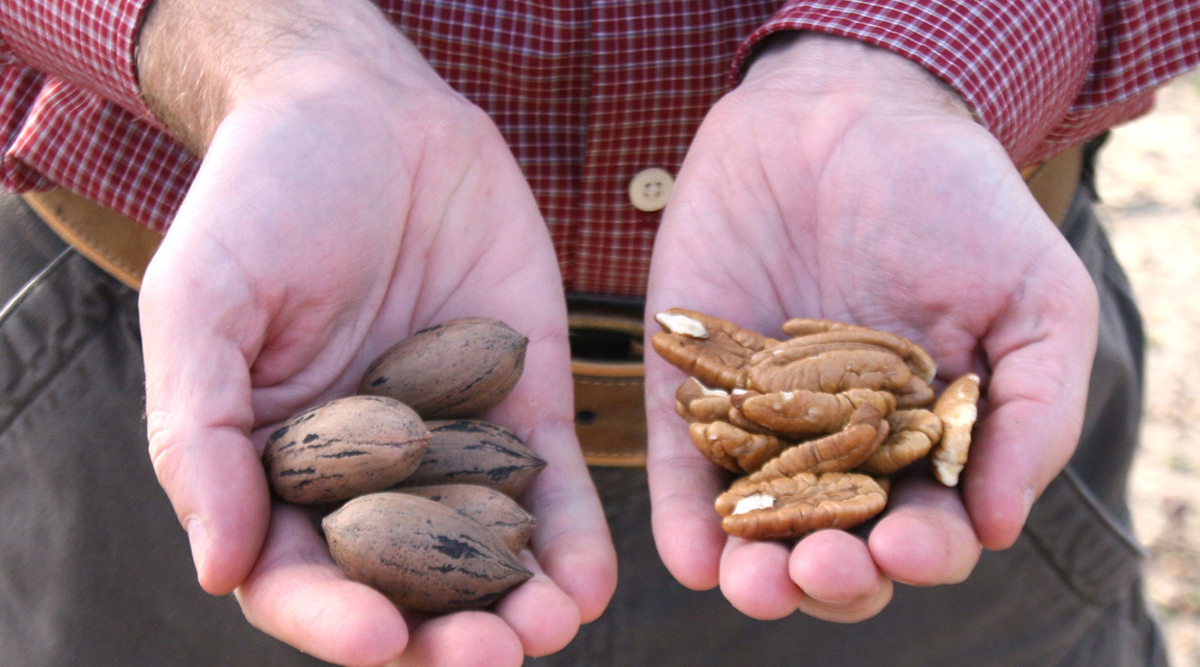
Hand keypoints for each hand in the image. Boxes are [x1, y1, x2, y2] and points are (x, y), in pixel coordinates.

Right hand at [136, 2, 614, 663]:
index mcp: (278, 467)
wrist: (366, 113)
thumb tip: (219, 567)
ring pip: (484, 550)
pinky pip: (552, 486)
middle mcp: (368, 474)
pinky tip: (590, 580)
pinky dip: (571, 537)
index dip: (332, 618)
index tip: (379, 641)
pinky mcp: (524, 406)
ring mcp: (452, 444)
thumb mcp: (204, 304)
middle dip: (444, 631)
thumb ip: (202, 432)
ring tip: (549, 624)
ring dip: (517, 601)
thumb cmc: (260, 200)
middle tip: (489, 655)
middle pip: (403, 583)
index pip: (298, 576)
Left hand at [644, 34, 1097, 622]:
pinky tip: (693, 554)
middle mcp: (841, 447)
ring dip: (755, 568)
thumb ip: (1033, 410)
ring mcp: (762, 421)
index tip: (909, 549)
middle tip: (820, 568)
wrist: (844, 113)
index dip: (922, 555)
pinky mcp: (693, 386)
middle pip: (836, 543)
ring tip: (753, 583)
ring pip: (757, 521)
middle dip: (830, 574)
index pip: (926, 530)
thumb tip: (998, 525)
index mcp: (925, 441)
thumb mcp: (1033, 295)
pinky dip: (683, 516)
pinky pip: (684, 463)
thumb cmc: (955, 203)